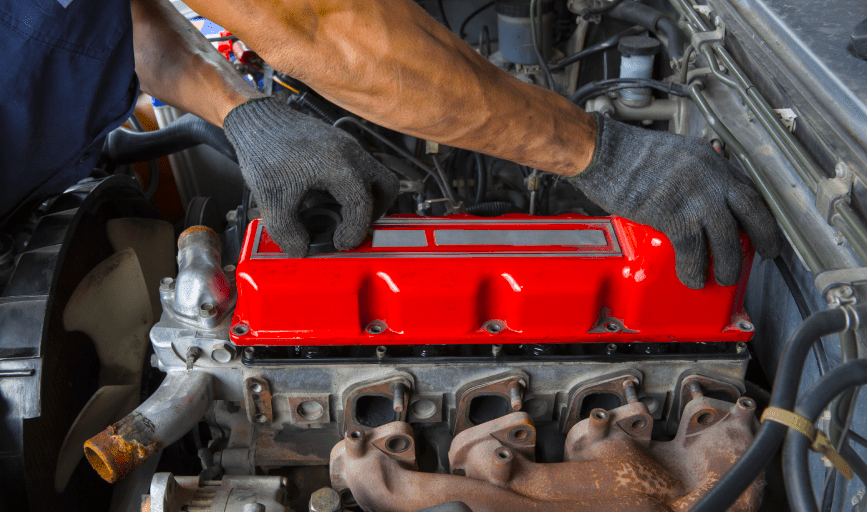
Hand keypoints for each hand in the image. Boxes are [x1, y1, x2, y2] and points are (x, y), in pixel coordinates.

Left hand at [223, 97, 398, 256]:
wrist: (257, 118)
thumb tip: (301, 249)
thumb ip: (288, 231)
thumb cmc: (264, 150)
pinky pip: (360, 168)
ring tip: (339, 212)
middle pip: (386, 188)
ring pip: (376, 176)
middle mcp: (351, 154)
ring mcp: (348, 146)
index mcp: (340, 167)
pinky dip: (352, 186)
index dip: (354, 232)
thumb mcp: (272, 199)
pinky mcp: (340, 144)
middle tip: (354, 226)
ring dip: (365, 198)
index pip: (363, 207)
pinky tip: (324, 194)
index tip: (340, 243)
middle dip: (374, 212)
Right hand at [569, 114, 780, 288]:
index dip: (758, 212)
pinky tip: (693, 278)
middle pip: (753, 212)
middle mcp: (711, 178)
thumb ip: (693, 171)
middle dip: (765, 237)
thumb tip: (697, 192)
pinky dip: (694, 269)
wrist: (605, 153)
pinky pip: (693, 251)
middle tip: (766, 252)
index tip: (760, 227)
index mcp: (712, 161)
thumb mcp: (675, 151)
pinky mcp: (675, 216)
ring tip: (725, 276)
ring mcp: (696, 197)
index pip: (748, 188)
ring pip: (728, 238)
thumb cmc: (629, 153)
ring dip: (729, 263)